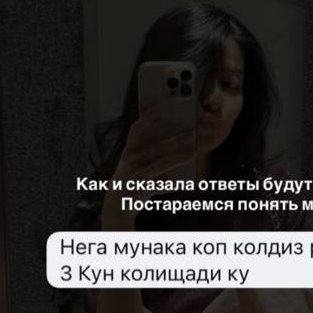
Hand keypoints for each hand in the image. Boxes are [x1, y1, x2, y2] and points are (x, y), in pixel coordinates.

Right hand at [101, 106, 196, 231]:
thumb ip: (154, 161)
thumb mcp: (139, 171)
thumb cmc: (131, 187)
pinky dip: (177, 162)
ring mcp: (134, 169)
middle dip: (174, 134)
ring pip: (161, 155)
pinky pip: (163, 169)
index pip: (136, 130)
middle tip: (191, 130)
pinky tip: (189, 158)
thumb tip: (173, 153)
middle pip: (155, 142)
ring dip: (180, 149)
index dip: (147, 117)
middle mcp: (129, 158)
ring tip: (195, 146)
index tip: (159, 106)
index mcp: (128, 152)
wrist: (117, 207)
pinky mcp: (141, 180)